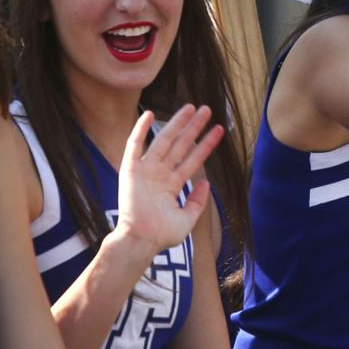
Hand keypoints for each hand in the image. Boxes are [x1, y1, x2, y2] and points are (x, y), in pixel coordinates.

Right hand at [115, 105, 222, 255]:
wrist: (141, 241)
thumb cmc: (161, 235)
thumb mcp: (187, 220)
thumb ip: (197, 202)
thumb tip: (206, 183)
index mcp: (172, 185)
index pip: (192, 159)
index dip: (205, 144)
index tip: (218, 129)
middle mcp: (160, 174)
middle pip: (180, 145)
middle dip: (193, 127)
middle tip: (206, 109)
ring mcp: (145, 170)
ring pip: (163, 140)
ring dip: (176, 124)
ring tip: (191, 108)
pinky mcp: (130, 170)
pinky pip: (134, 145)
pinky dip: (139, 130)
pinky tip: (148, 114)